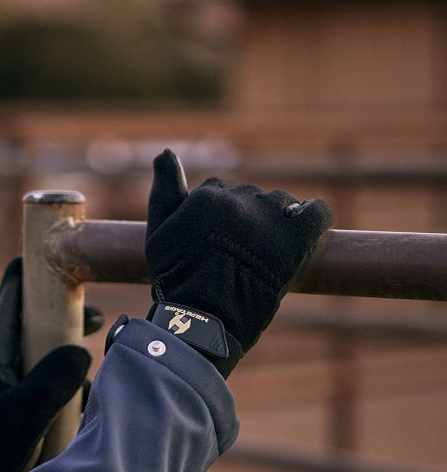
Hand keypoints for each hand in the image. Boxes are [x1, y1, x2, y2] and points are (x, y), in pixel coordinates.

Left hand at [0, 258, 97, 471]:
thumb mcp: (25, 410)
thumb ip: (54, 378)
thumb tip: (84, 352)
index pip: (11, 299)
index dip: (29, 272)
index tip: (56, 254)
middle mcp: (11, 364)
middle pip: (38, 320)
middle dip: (65, 311)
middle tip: (94, 315)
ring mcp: (24, 385)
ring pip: (53, 350)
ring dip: (74, 345)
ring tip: (99, 342)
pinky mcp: (37, 407)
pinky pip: (62, 382)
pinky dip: (78, 380)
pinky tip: (91, 391)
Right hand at [145, 149, 331, 377]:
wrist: (205, 316)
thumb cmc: (176, 279)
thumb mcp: (159, 232)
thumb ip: (164, 190)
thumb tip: (166, 151)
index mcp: (207, 195)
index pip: (218, 192)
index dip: (218, 220)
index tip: (216, 244)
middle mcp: (240, 197)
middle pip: (249, 198)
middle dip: (246, 221)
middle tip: (239, 256)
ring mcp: (270, 214)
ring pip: (280, 204)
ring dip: (276, 222)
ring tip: (266, 254)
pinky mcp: (297, 233)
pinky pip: (317, 212)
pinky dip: (314, 219)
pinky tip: (305, 234)